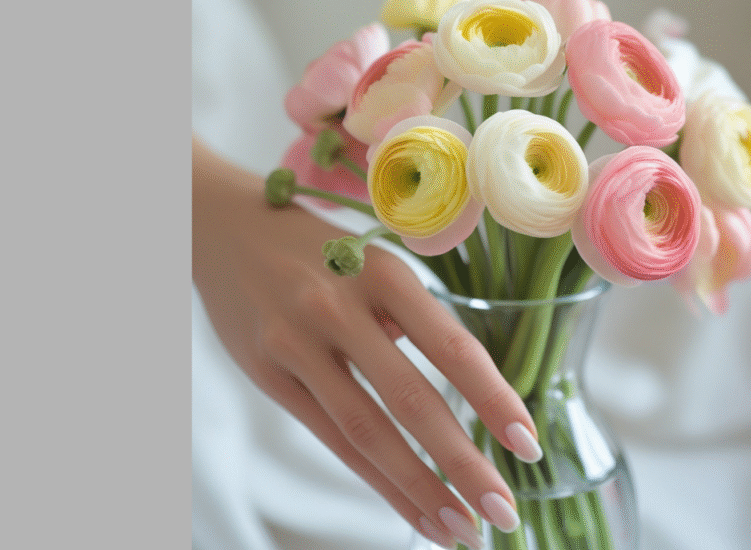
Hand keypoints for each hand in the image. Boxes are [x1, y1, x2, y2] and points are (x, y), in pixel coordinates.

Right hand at [192, 136, 539, 548]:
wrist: (224, 231)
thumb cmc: (321, 253)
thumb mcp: (375, 264)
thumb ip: (414, 320)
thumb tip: (464, 388)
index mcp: (383, 273)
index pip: (452, 346)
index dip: (493, 399)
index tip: (526, 443)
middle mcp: (338, 308)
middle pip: (411, 400)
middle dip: (462, 463)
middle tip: (504, 511)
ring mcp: (297, 344)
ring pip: (367, 433)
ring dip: (420, 489)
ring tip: (461, 531)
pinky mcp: (267, 375)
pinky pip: (331, 439)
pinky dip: (376, 481)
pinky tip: (411, 509)